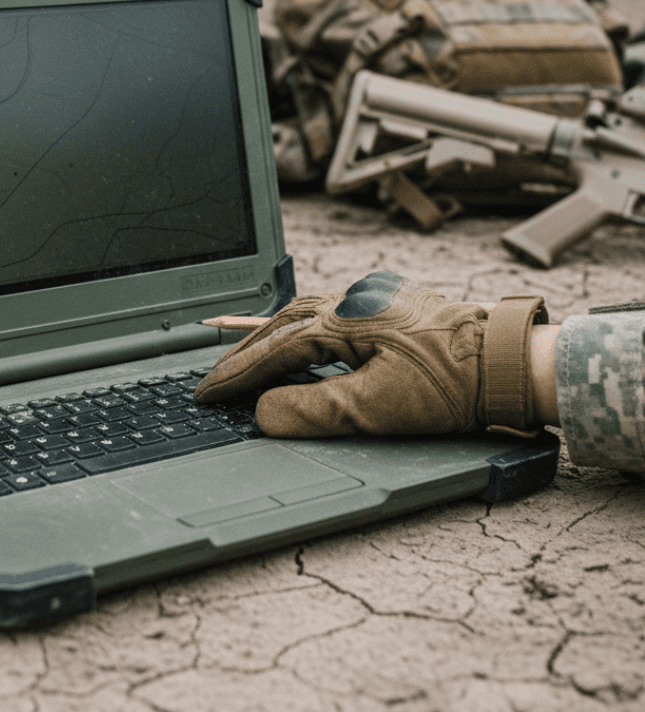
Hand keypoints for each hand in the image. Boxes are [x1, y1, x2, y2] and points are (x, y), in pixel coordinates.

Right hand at [194, 272, 546, 437]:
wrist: (508, 362)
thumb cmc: (450, 385)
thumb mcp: (375, 408)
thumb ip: (313, 410)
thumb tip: (263, 413)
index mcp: (342, 319)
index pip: (274, 349)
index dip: (237, 374)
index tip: (207, 392)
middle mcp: (350, 302)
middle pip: (280, 324)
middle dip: (244, 352)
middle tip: (216, 379)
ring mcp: (369, 301)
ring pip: (302, 316)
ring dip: (270, 340)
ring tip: (247, 362)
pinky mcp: (387, 309)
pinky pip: (326, 317)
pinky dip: (299, 334)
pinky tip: (302, 349)